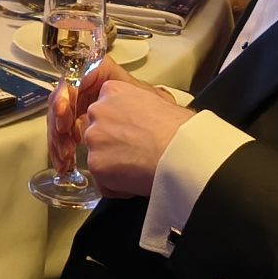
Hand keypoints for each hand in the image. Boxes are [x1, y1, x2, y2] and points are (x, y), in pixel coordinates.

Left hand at [77, 57, 193, 197]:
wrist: (182, 150)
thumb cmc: (180, 128)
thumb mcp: (157, 100)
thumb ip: (135, 105)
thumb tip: (137, 116)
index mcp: (112, 90)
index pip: (103, 110)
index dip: (119, 127)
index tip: (133, 135)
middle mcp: (98, 111)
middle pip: (98, 133)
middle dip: (113, 146)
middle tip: (137, 153)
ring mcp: (94, 138)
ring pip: (99, 157)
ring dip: (115, 166)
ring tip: (141, 166)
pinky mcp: (96, 164)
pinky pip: (103, 182)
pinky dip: (118, 187)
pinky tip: (138, 180)